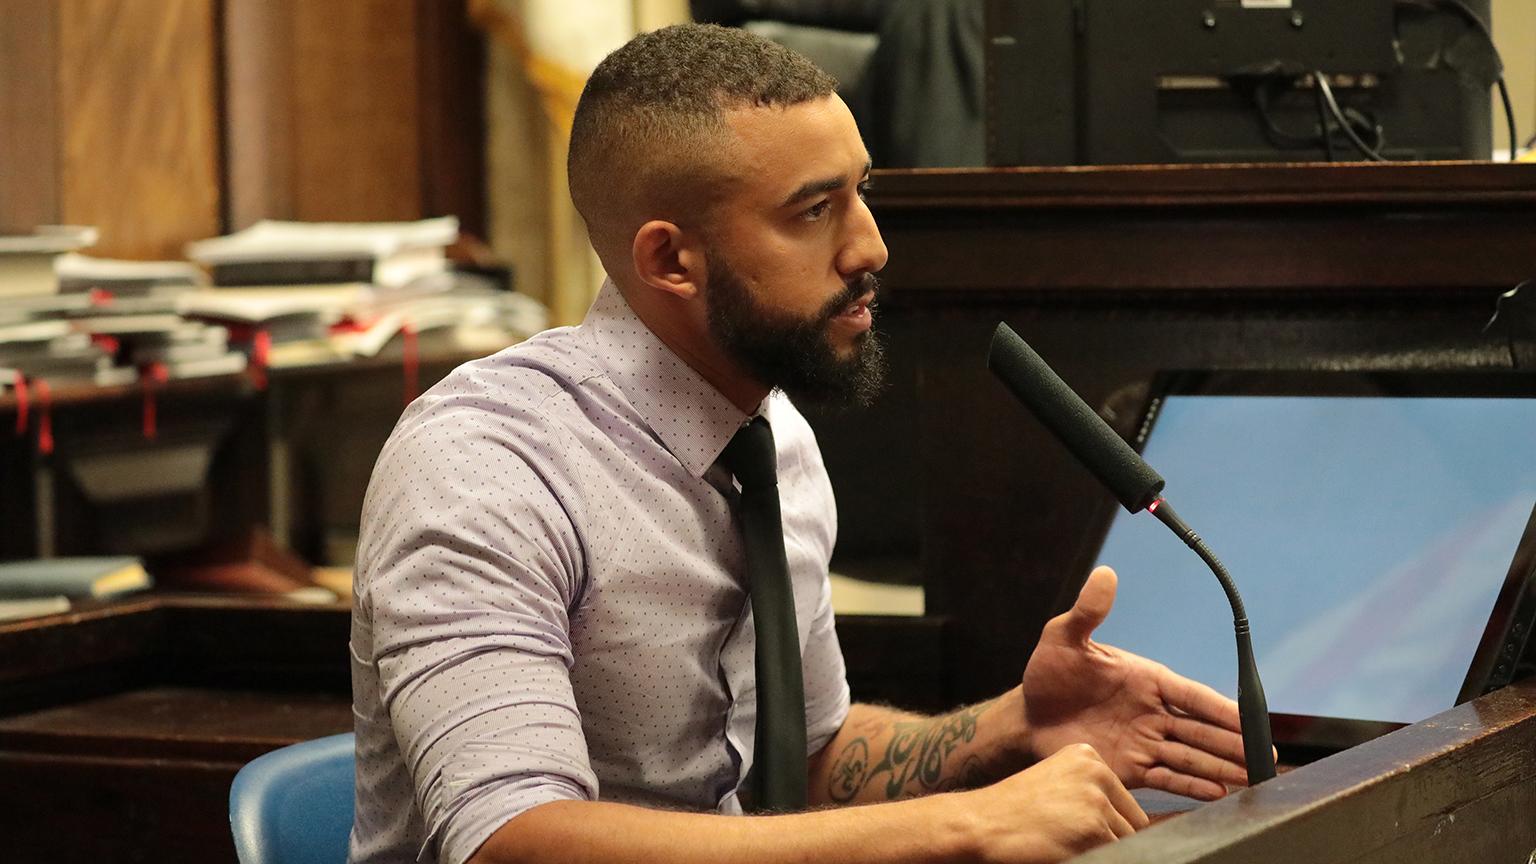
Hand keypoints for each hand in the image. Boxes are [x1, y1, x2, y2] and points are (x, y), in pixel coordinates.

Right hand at [959, 743, 1147, 863]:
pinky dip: (1096, 859)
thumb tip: (1149, 826)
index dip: (1112, 828)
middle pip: (1134, 826)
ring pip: (1128, 846)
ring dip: (1104, 851)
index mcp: (1089, 756)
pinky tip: (1065, 851)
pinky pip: (1117, 858)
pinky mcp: (1094, 831)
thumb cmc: (1014, 810)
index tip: (1082, 831)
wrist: (981, 824)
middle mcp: (1097, 773)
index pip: (1129, 805)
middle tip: (1072, 840)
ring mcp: (1097, 802)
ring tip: (1066, 844)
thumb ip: (1096, 797)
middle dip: (1112, 842)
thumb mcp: (1058, 785)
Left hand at [1020, 566, 1252, 799]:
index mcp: (1146, 679)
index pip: (1193, 696)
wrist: (1026, 714)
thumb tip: (1105, 573)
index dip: (1222, 709)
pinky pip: (1165, 777)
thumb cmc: (1049, 671)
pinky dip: (1191, 786)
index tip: (1251, 722)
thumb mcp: (1065, 637)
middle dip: (1234, 744)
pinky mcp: (1128, 768)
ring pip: (1190, 757)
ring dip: (1221, 768)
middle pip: (1201, 731)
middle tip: (1267, 759)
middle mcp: (1151, 712)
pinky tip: (1217, 794)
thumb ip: (1088, 612)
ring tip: (1253, 780)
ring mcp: (1142, 742)